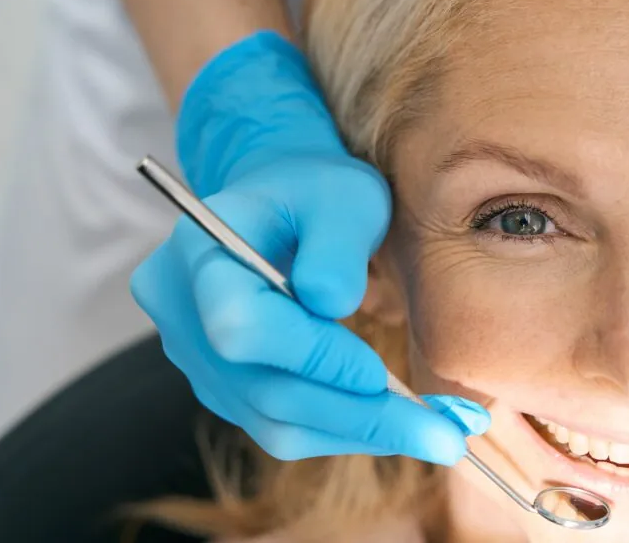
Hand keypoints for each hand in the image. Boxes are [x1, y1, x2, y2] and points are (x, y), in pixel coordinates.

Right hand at [131, 31, 489, 464]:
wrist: (286, 207)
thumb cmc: (317, 192)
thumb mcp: (342, 196)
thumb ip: (336, 244)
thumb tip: (331, 304)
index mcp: (197, 256)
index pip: (242, 329)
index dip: (311, 357)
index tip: (380, 371)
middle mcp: (182, 317)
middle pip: (266, 391)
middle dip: (361, 415)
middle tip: (446, 434)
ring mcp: (199, 362)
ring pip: (278, 423)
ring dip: (363, 434)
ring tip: (441, 434)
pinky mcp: (228, 391)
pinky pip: (286, 428)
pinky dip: (348, 432)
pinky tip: (404, 425)